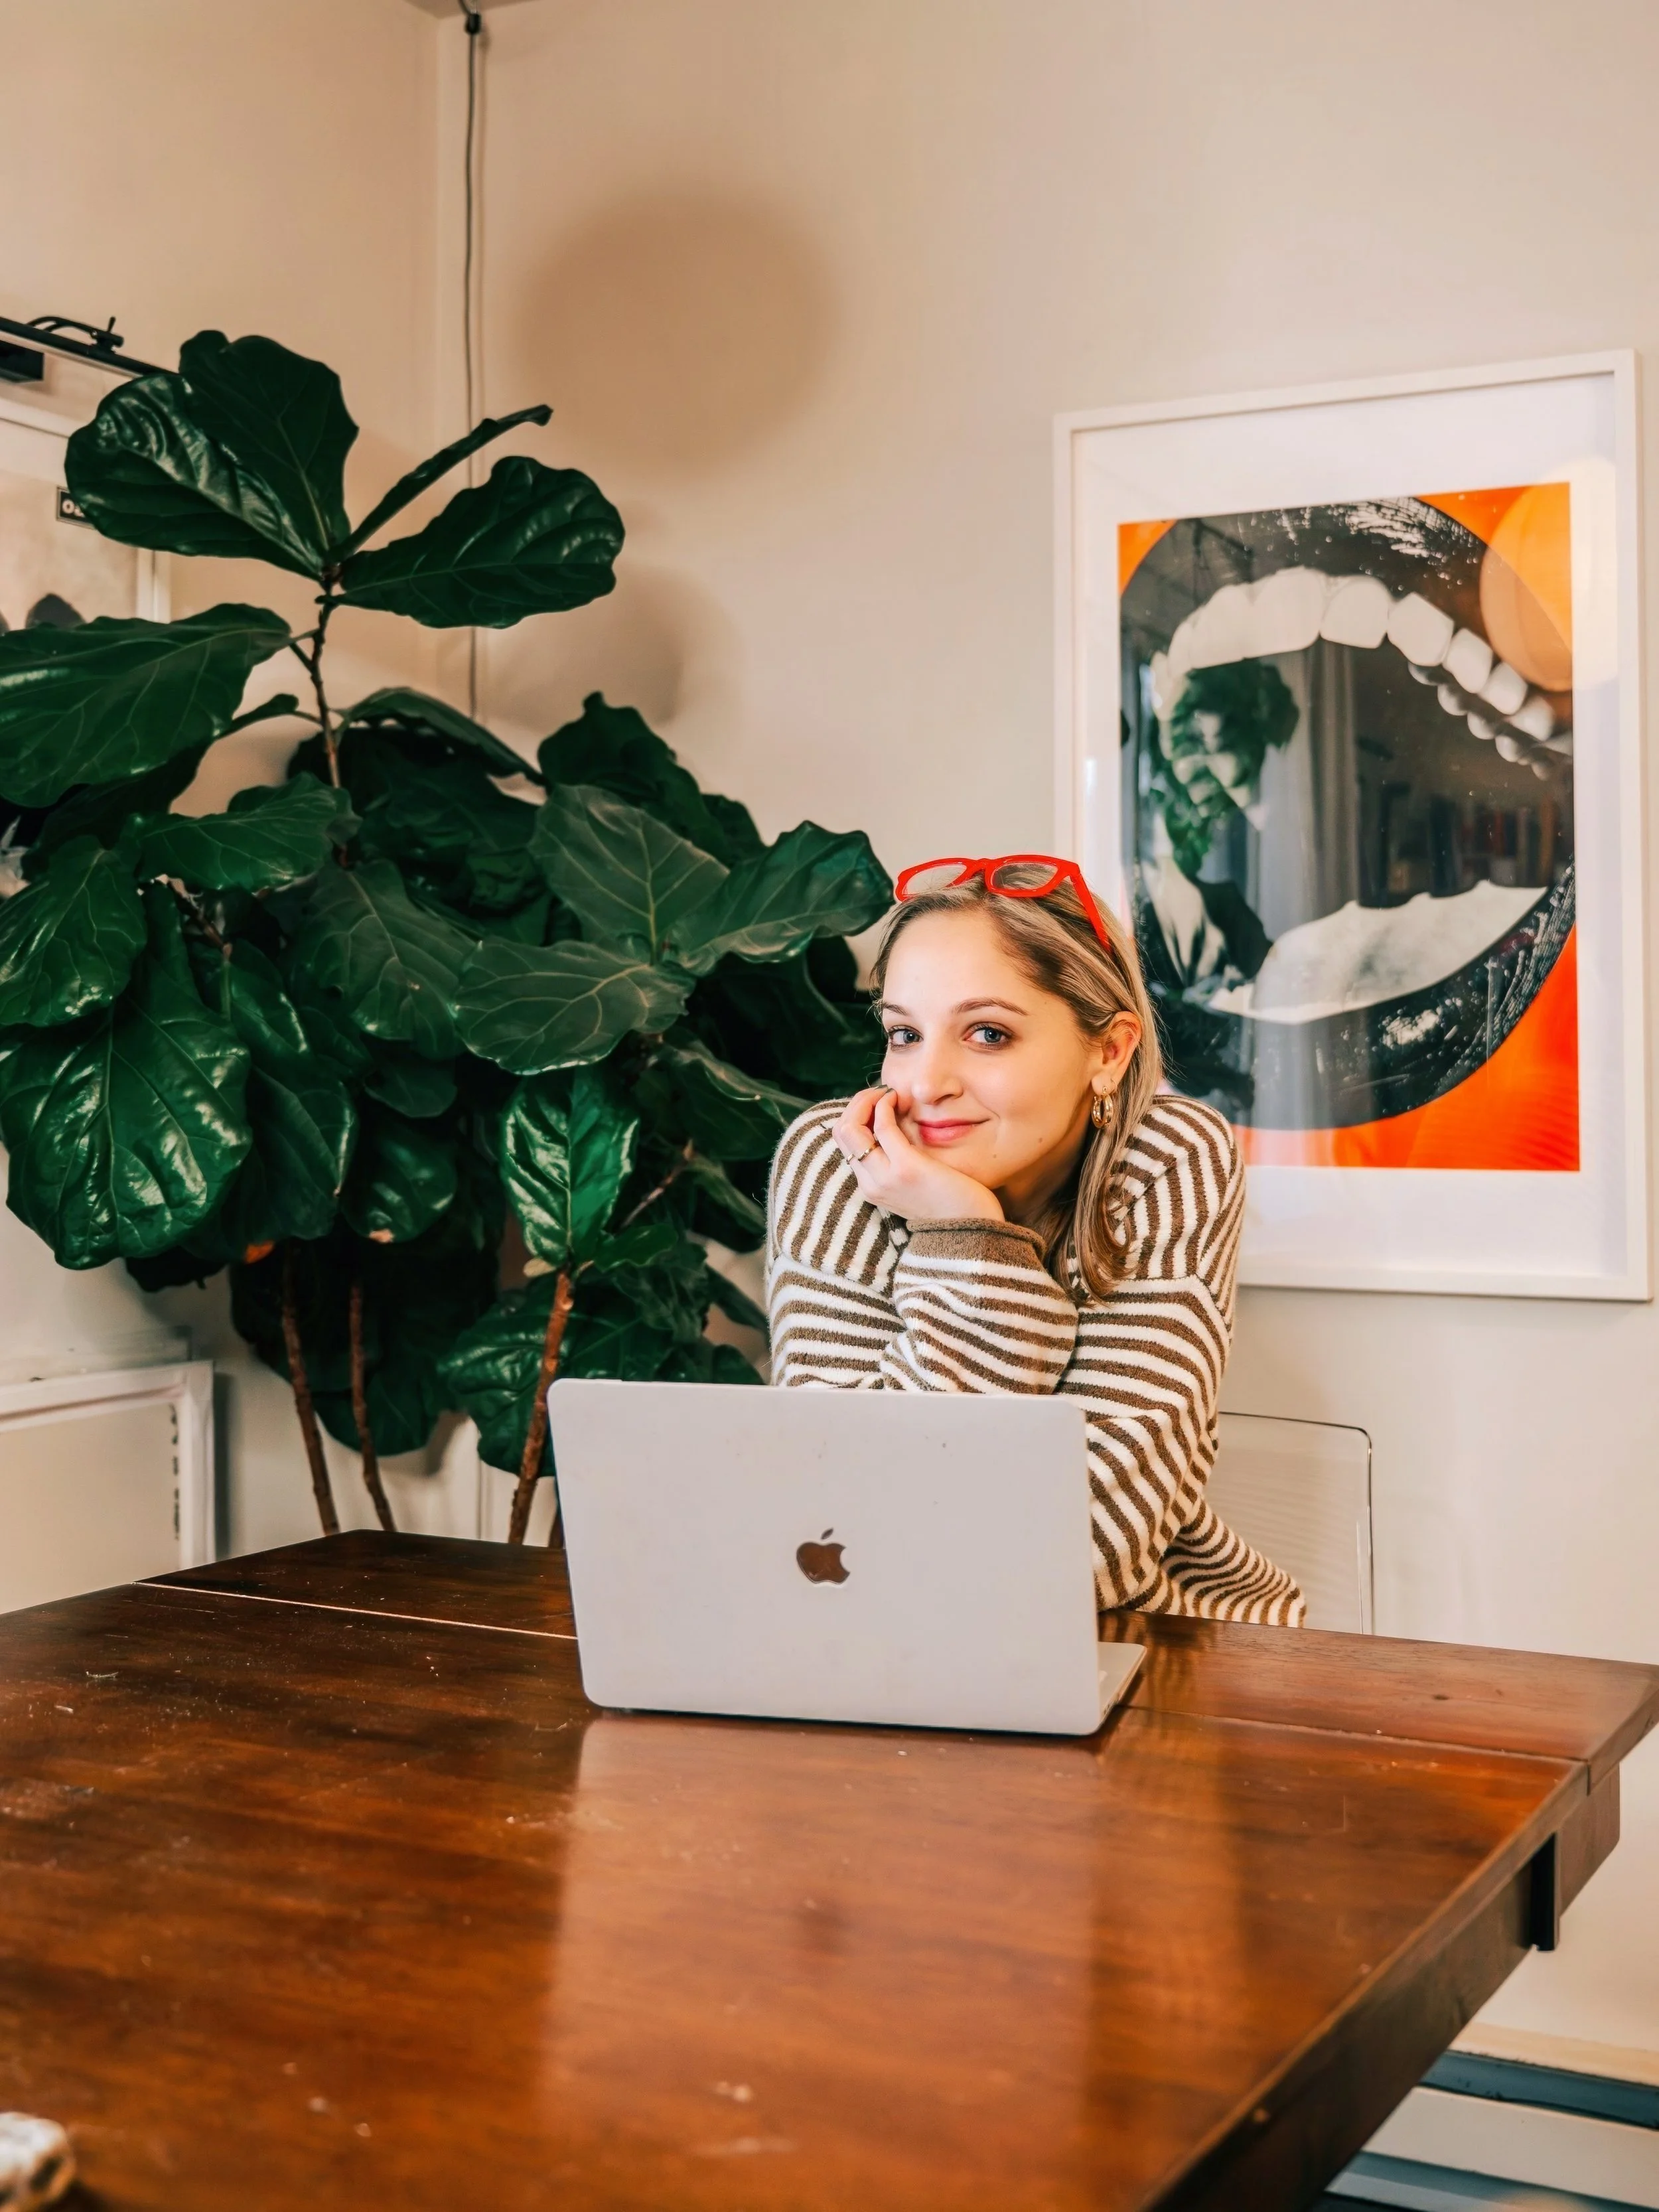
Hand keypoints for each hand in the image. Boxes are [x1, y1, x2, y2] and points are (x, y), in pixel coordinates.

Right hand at [832, 1087, 1003, 1223]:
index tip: (880, 1103)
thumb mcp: (916, 1183)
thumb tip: (896, 1126)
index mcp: (871, 1187)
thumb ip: (900, 1161)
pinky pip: (882, 1126)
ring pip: (851, 1127)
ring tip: (889, 1094)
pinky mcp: (906, 1168)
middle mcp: (871, 1183)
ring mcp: (885, 1177)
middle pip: (841, 1131)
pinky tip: (899, 1100)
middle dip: (857, 1103)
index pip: (845, 1142)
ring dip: (867, 1099)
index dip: (857, 1115)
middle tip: (881, 1093)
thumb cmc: (952, 1203)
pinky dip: (885, 1104)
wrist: (974, 1233)